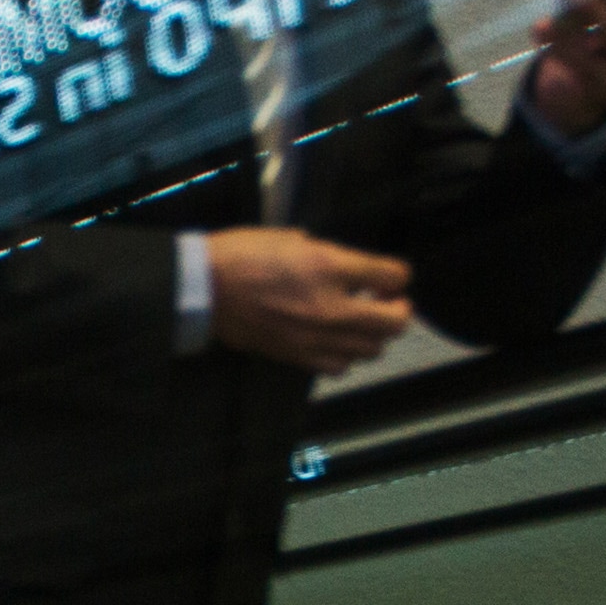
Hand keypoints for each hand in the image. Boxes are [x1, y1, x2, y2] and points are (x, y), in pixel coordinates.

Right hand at [207, 228, 411, 374]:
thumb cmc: (245, 254)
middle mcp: (333, 307)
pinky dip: (346, 354)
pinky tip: (334, 341)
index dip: (398, 275)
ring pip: (373, 349)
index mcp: (331, 266)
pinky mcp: (299, 357)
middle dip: (398, 310)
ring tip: (359, 322)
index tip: (389, 277)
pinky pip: (341, 366)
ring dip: (374, 334)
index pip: (393, 276)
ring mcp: (317, 337)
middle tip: (385, 302)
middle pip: (395, 322)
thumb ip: (331, 256)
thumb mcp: (294, 238)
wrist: (206, 288)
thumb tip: (352, 271)